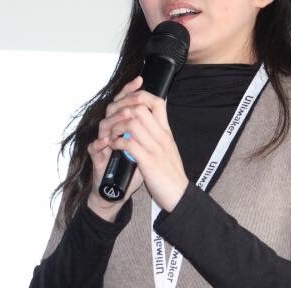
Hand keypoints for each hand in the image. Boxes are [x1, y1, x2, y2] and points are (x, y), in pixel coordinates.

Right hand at [86, 76, 144, 221]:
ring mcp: (103, 145)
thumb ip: (149, 129)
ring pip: (103, 126)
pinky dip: (100, 144)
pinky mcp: (97, 159)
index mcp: (123, 126)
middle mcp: (111, 132)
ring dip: (115, 120)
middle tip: (135, 97)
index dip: (130, 90)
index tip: (140, 80)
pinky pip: (94, 149)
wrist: (118, 191)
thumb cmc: (133, 168)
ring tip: (126, 116)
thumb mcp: (145, 146)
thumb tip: (160, 109)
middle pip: (112, 109)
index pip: (125, 103)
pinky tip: (108, 141)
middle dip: (123, 101)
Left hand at [105, 78, 188, 211]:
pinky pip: (128, 143)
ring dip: (116, 126)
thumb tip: (148, 122)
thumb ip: (158, 133)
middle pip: (140, 107)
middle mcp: (161, 135)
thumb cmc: (171, 173)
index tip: (128, 101)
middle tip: (113, 119)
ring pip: (132, 122)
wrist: (179, 194)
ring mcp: (154, 147)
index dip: (140, 96)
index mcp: (166, 131)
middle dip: (121, 110)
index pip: (157, 102)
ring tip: (112, 134)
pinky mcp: (147, 161)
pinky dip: (117, 142)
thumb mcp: (168, 147)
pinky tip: (113, 146)